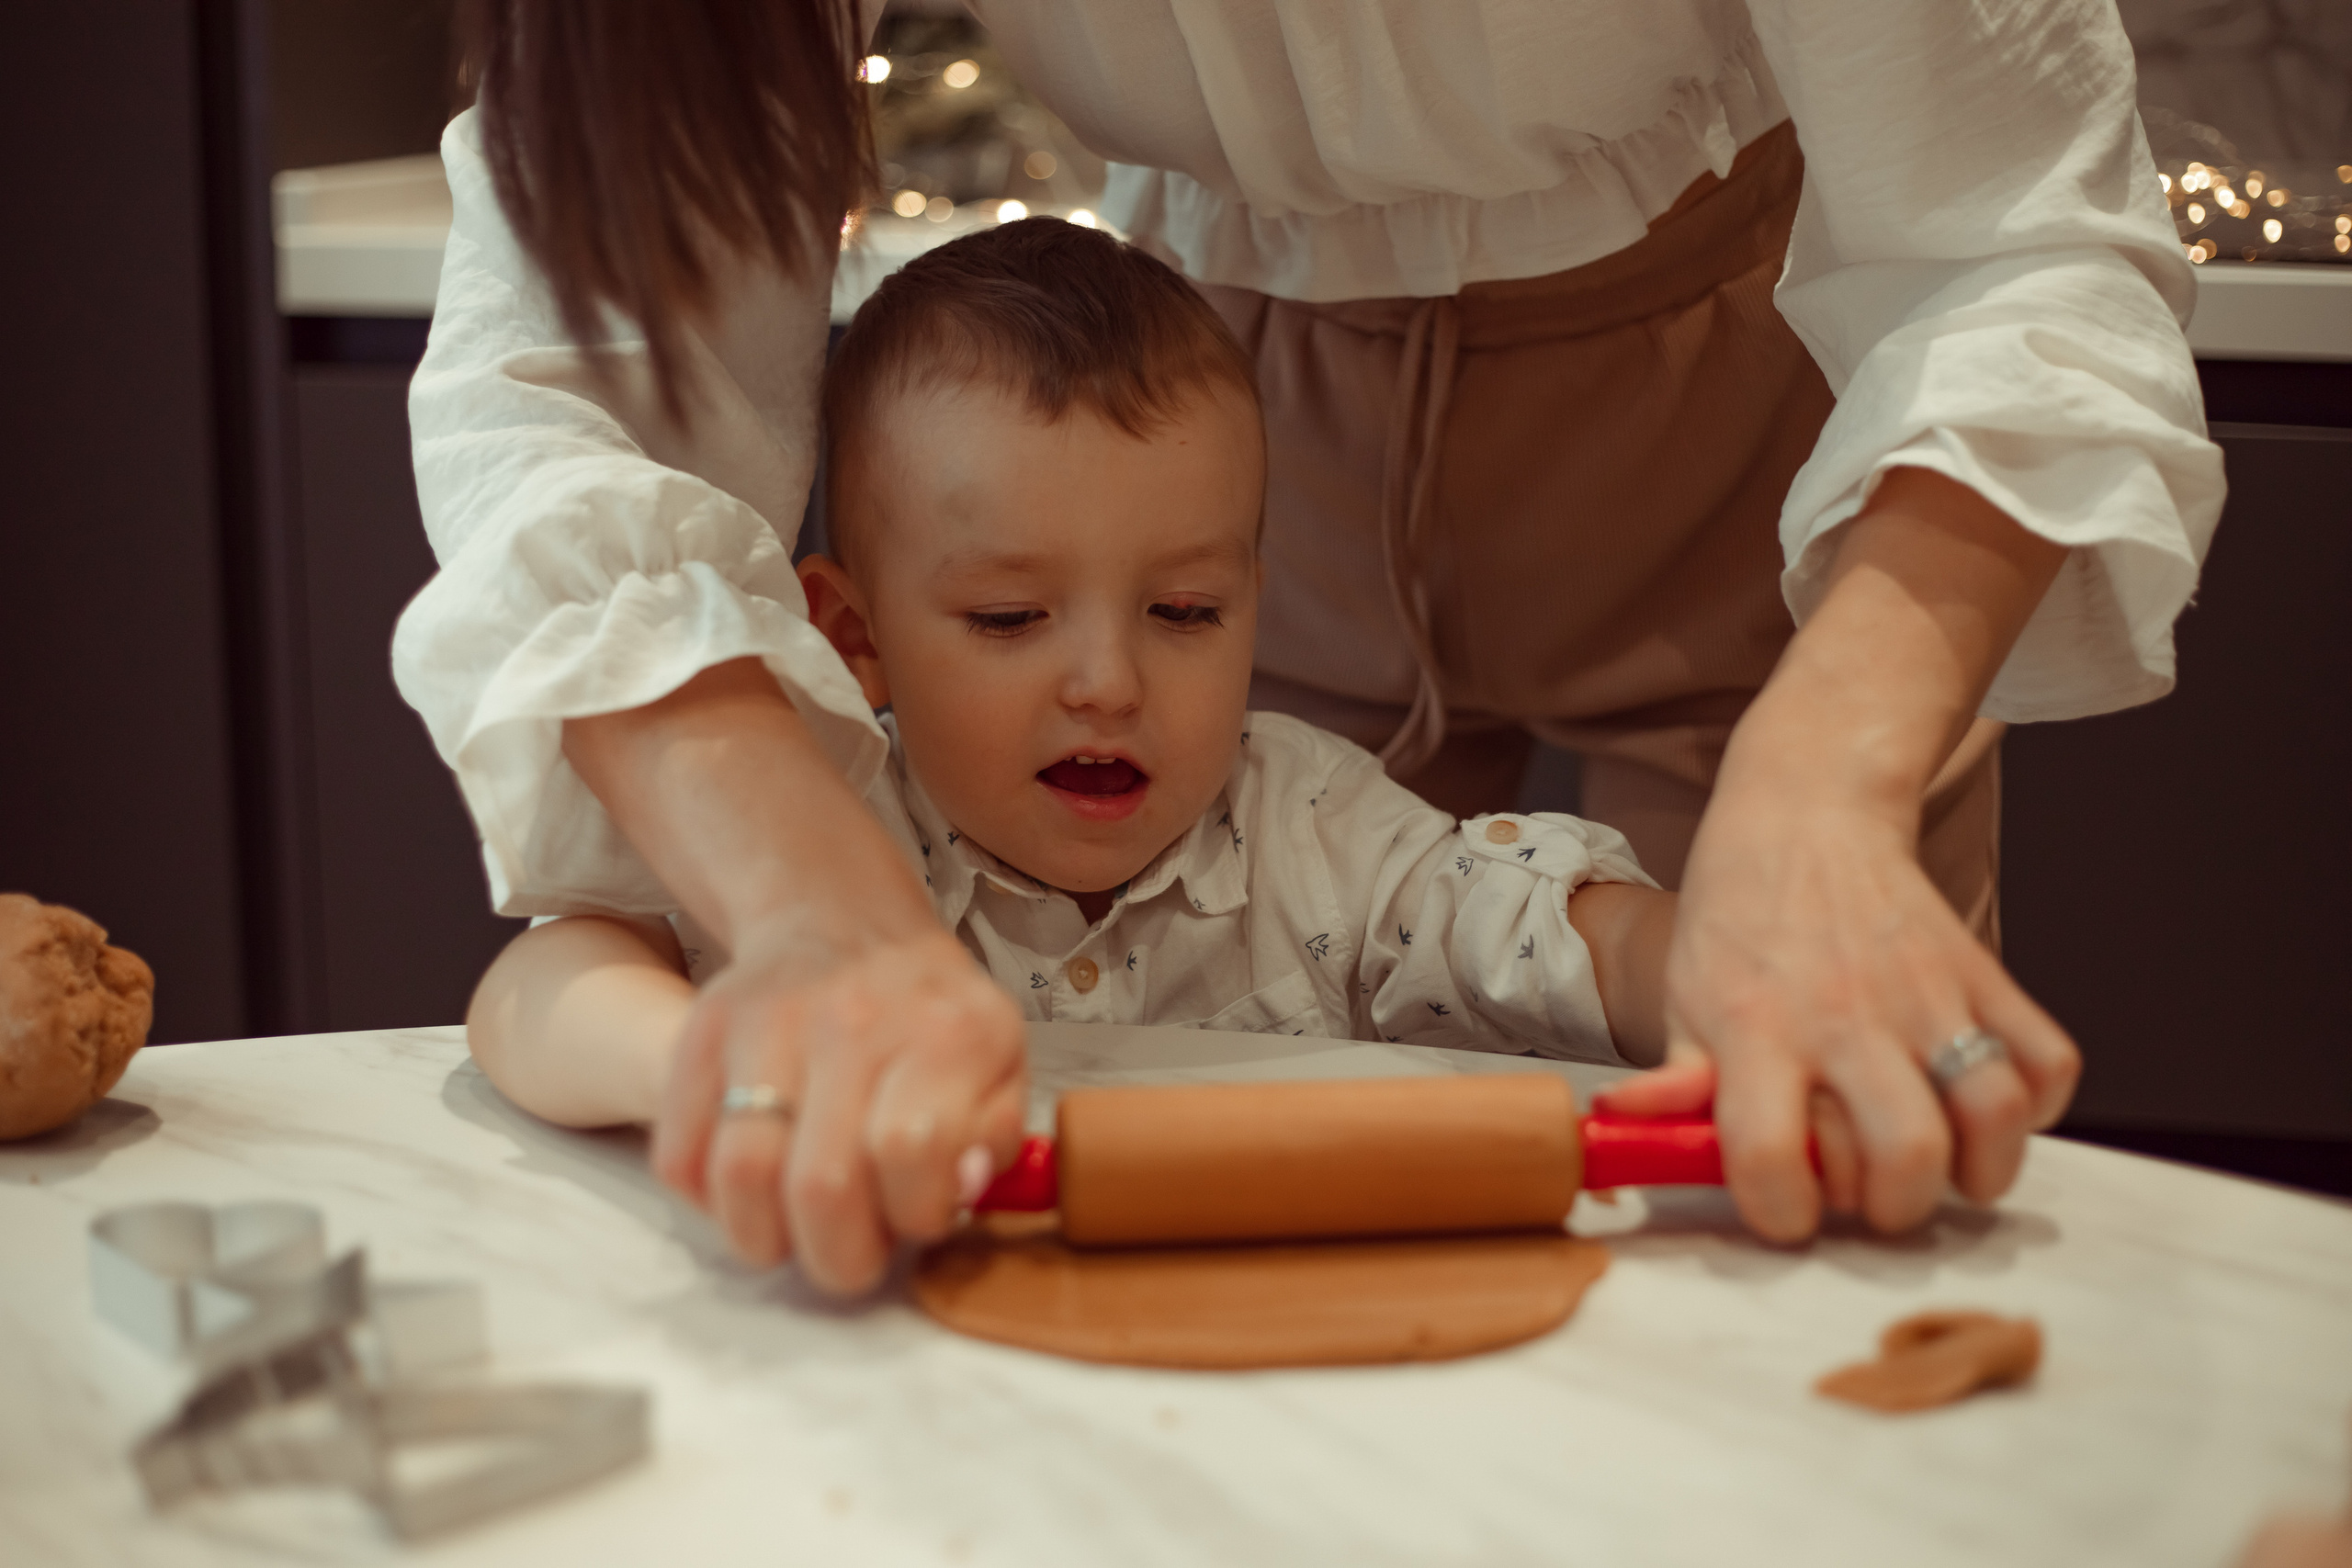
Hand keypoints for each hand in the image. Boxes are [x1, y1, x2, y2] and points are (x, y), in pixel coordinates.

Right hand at [650, 923, 1026, 1292]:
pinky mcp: (702, 1037)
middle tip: (850, 1256)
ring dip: (768, 1239)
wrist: (847, 927)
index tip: (916, 1217)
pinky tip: (754, 1196)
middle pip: (821, 1184)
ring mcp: (766, 1025)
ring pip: (742, 1177)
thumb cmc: (931, 1020)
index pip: (910, 1151)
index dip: (913, 1214)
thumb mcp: (1001, 1065)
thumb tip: (957, 1189)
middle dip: (839, 1256)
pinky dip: (710, 1204)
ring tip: (794, 1235)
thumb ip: (992, 1136)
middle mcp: (851, 1023)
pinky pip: (680, 1156)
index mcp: (943, 1034)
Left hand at [1596, 466, 2082, 1239]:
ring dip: (1978, 1168)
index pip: (1774, 1154)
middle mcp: (1845, 1014)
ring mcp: (1926, 992)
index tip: (1789, 1211)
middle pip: (1909, 1155)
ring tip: (1942, 1163)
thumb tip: (1628, 1134)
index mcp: (1755, 1028)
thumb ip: (1675, 1086)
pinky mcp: (1986, 972)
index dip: (1782, 1212)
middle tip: (1873, 1191)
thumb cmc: (1738, 922)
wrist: (1805, 815)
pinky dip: (2036, 1107)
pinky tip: (1982, 1107)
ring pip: (1995, 1115)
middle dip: (1895, 1210)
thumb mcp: (1683, 1000)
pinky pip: (2049, 1065)